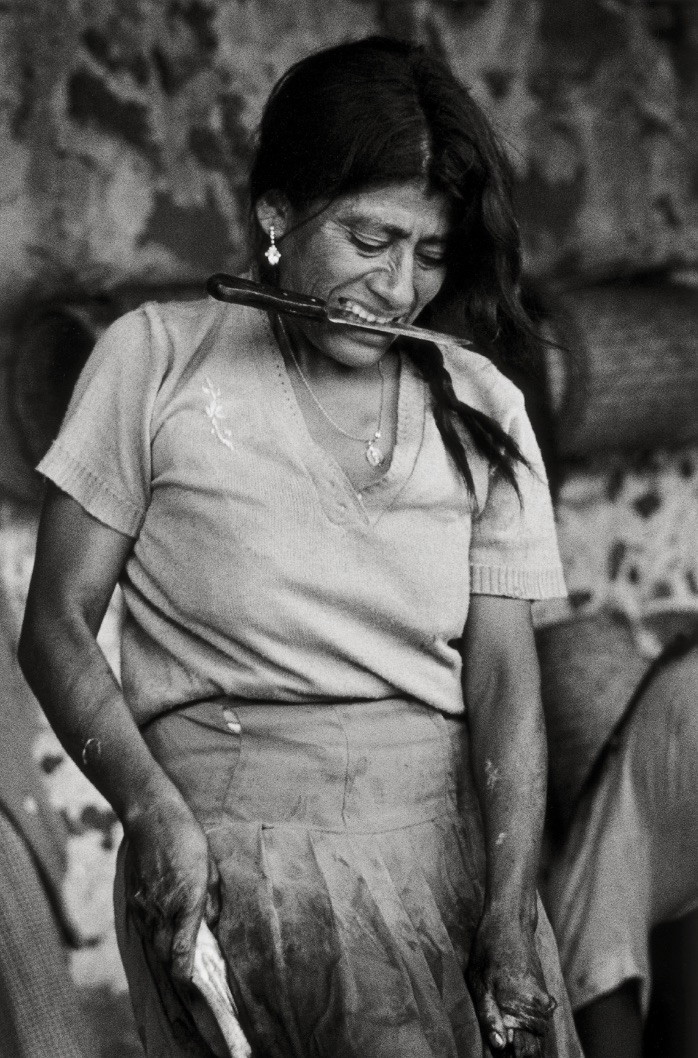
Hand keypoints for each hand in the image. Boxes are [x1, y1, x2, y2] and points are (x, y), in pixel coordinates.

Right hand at [123, 796, 219, 985]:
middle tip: (191, 961)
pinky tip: (164, 917)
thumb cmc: (187, 839)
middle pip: (166, 955)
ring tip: (178, 939)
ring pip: (153, 941)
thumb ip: (212, 900)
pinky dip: (154, 929)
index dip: (187, 975)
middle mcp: (163, 911)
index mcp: (187, 905)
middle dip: (177, 963)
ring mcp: (144, 907)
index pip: (182, 955)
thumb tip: (211, 923)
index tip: (194, 981)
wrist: (151, 818)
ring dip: (165, 946)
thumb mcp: (210, 867)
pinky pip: (143, 925)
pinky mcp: (133, 900)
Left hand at [466, 909, 556, 1057]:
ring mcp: (543, 1002)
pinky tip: (513, 1031)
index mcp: (520, 1007)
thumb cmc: (489, 949)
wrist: (511, 920)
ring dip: (524, 1046)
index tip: (499, 1056)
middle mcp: (537, 1007)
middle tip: (501, 1050)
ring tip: (505, 1041)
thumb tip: (499, 1046)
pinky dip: (529, 1032)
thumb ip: (488, 1015)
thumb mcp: (478, 981)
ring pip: (539, 1038)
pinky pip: (540, 1023)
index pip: (525, 1053)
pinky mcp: (544, 996)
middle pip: (535, 1050)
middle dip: (519, 1055)